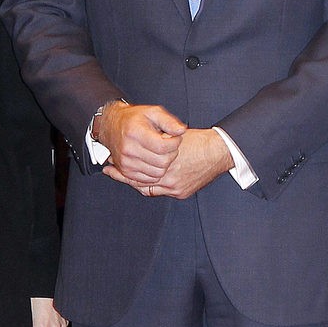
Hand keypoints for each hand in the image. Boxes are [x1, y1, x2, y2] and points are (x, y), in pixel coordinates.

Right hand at [96, 102, 184, 184]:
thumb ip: (168, 121)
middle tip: (170, 146)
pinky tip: (155, 162)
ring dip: (164, 164)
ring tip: (162, 153)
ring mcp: (126, 162)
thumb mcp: (152, 112)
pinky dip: (156, 173)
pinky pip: (148, 179)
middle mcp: (129, 149)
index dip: (175, 143)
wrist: (111, 126)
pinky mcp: (126, 171)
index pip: (163, 147)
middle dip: (171, 154)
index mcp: (135, 133)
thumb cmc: (133, 119)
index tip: (176, 138)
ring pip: (157, 173)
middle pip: (162, 162)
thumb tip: (181, 131)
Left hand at [106, 127, 231, 199]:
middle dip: (124, 177)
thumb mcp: (173, 134)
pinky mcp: (181, 193)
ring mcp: (174, 188)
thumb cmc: (198, 141)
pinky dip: (151, 185)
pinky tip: (144, 179)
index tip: (108, 166)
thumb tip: (136, 146)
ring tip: (124, 175)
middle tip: (110, 171)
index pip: (134, 172)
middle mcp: (168, 179)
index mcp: (164, 164)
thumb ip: (156, 141)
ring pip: (147, 189)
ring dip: (136, 182)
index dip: (120, 170)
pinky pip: (160, 191)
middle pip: (138, 183)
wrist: (219, 152)